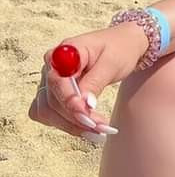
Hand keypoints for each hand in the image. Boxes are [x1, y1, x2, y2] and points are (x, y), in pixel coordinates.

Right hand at [28, 23, 148, 140]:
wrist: (123, 45)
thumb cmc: (118, 48)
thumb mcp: (112, 62)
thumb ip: (96, 82)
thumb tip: (84, 104)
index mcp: (64, 52)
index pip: (57, 80)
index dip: (68, 100)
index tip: (85, 113)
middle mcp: (52, 67)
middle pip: (51, 99)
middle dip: (76, 117)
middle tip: (102, 127)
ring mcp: (50, 82)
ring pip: (49, 111)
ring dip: (72, 125)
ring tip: (99, 131)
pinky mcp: (54, 94)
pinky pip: (51, 114)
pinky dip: (67, 124)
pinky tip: (87, 130)